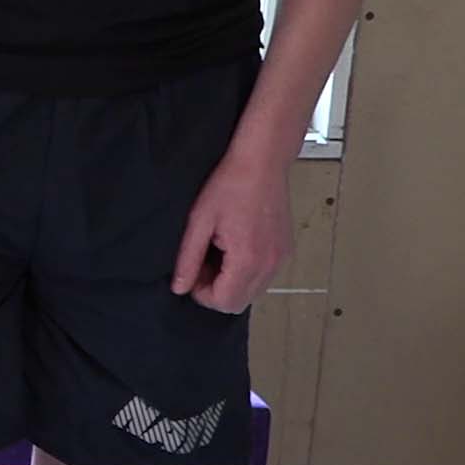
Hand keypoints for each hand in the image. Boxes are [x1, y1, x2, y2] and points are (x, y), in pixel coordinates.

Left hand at [171, 155, 292, 313]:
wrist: (262, 162)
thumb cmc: (232, 184)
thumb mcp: (200, 221)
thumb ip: (188, 259)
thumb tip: (180, 287)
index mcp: (248, 259)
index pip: (224, 302)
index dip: (202, 294)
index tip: (193, 272)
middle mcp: (270, 264)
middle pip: (239, 303)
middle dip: (216, 290)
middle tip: (205, 261)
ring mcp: (281, 259)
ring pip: (252, 292)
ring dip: (232, 282)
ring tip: (220, 251)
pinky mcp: (285, 251)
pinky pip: (264, 277)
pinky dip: (247, 272)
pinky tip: (236, 245)